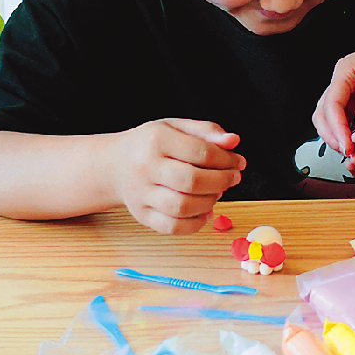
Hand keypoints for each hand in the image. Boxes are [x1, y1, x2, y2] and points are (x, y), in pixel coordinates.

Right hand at [110, 119, 244, 235]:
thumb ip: (206, 131)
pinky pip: (173, 227)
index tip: (238, 163)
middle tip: (232, 179)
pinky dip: (196, 223)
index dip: (226, 160)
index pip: (200, 152)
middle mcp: (145, 168)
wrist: (115, 165)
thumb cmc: (151, 144)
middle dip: (221, 182)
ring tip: (216, 192)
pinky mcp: (142, 215)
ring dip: (210, 202)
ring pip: (183, 207)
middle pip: (192, 181)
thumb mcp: (176, 127)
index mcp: (156, 140)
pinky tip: (204, 210)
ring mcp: (141, 195)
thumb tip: (234, 141)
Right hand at [312, 32, 354, 159]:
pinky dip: (350, 134)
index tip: (347, 146)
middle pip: (323, 113)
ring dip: (339, 137)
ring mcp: (348, 92)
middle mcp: (342, 81)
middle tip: (348, 152)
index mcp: (346, 70)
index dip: (337, 128)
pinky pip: (345, 121)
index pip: (332, 104)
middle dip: (333, 135)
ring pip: (330, 119)